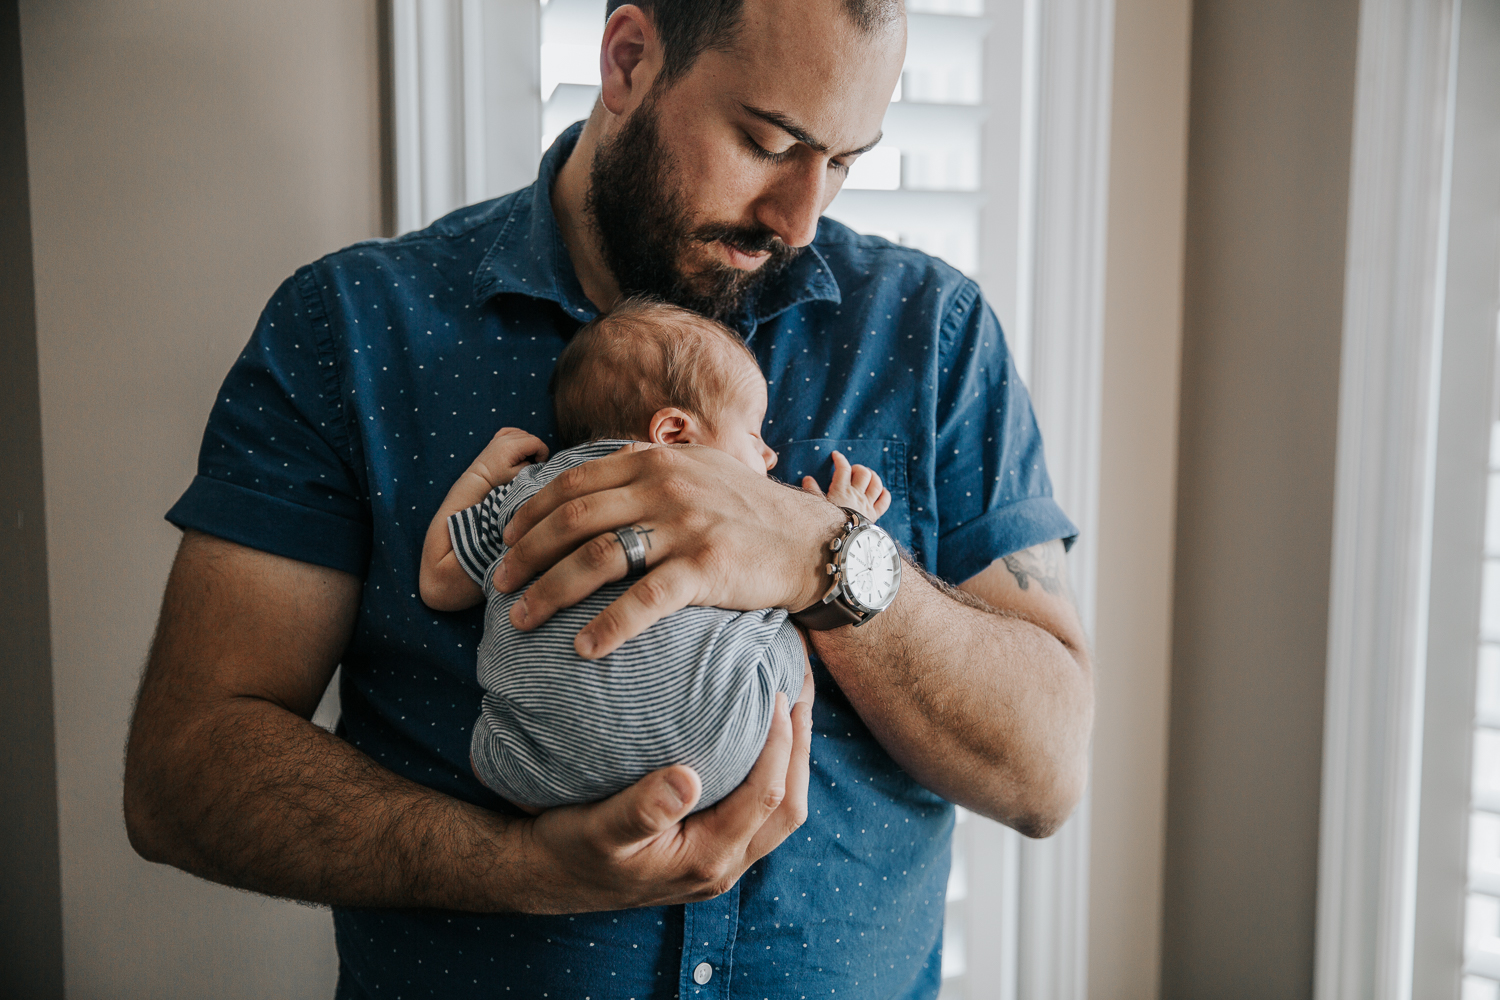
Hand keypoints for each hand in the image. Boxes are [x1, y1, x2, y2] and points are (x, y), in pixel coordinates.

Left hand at [466, 427, 548, 490]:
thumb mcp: (516, 475)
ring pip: (524, 433)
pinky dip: (519, 436)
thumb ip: (529, 465)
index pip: (537, 442)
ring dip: (529, 443)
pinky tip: (519, 445)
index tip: (540, 462)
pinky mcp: (497, 437)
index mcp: (512, 446)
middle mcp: (507, 438)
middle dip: (537, 449)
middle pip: (532, 437)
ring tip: (526, 456)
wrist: (479, 477)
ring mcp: (501, 436)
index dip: (543, 452)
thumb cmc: (496, 478)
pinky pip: (513, 430)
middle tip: (534, 462)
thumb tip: (536, 460)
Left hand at [494, 443, 843, 657]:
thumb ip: (649, 471)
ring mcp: (685, 525)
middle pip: (574, 519)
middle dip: (527, 554)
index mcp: (656, 461)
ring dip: (551, 591)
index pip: (575, 481)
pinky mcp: (707, 566)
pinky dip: (609, 626)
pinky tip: (583, 648)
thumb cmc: (749, 512)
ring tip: (521, 619)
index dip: (531, 511)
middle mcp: (665, 486)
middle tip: (500, 584)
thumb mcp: (698, 472)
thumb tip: (595, 481)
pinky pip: (646, 599)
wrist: (811, 543)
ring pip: (598, 557)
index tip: (506, 540)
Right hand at [522, 681, 813, 912]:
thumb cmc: (570, 847)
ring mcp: (719, 863)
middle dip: (801, 752)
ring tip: (792, 712)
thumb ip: (641, 809)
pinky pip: (758, 815)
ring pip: (778, 815)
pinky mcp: (710, 853)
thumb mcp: (597, 827)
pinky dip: (770, 776)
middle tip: (802, 695)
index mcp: (705, 858)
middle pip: (789, 809)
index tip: (779, 695)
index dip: (780, 746)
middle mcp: (722, 867)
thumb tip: (687, 779)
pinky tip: (758, 742)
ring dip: (791, 764)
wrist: (548, 877)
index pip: (765, 798)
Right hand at [800, 450, 890, 521]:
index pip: (843, 468)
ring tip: (866, 477)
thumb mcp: (817, 506)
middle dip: (858, 468)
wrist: (841, 541)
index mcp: (841, 490)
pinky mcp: (874, 514)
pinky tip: (880, 491)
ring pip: (876, 483)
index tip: (836, 455)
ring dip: (872, 477)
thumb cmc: (827, 523)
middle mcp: (856, 494)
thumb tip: (807, 478)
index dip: (840, 459)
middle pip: (863, 473)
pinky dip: (884, 494)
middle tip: (852, 471)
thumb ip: (812, 491)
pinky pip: (884, 501)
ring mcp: (867, 504)